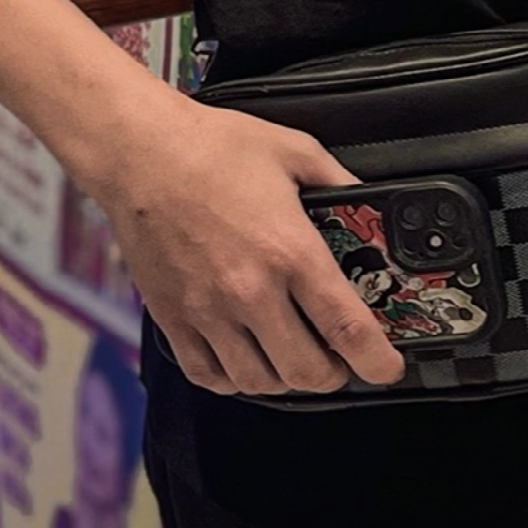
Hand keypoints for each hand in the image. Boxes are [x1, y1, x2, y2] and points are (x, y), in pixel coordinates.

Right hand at [97, 87, 405, 399]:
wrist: (141, 151)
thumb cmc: (213, 147)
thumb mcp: (295, 152)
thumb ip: (340, 183)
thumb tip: (368, 205)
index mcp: (290, 252)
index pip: (347, 328)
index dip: (376, 361)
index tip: (386, 368)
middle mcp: (251, 291)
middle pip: (306, 371)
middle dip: (333, 375)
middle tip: (339, 360)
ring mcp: (208, 310)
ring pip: (258, 381)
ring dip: (284, 378)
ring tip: (291, 356)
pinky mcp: (173, 317)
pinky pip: (208, 375)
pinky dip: (233, 379)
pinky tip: (244, 359)